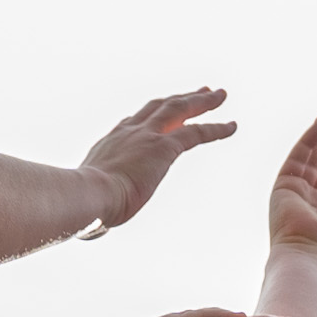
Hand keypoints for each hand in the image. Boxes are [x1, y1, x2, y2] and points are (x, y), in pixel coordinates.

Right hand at [84, 90, 235, 229]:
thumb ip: (98, 205)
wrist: (86, 195)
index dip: (153, 113)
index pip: (135, 121)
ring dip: (202, 101)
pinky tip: (232, 126)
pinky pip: (196, 133)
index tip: (164, 109)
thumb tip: (93, 225)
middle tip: (201, 91)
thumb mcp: (90, 199)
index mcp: (111, 142)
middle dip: (181, 97)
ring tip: (220, 95)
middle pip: (160, 106)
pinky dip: (216, 128)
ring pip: (180, 109)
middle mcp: (129, 132)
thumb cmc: (84, 205)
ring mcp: (146, 137)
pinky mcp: (163, 148)